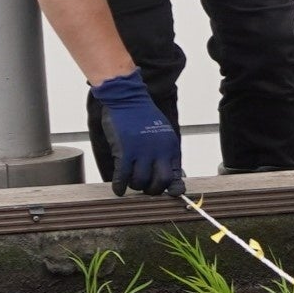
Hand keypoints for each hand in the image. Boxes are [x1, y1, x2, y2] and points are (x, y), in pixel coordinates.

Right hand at [89, 72, 184, 195]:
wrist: (128, 98)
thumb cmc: (143, 117)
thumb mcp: (163, 134)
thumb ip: (165, 153)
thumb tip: (169, 176)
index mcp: (171, 147)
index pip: (175, 175)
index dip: (172, 188)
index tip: (168, 193)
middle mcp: (159, 151)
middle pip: (160, 182)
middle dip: (152, 190)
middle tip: (145, 187)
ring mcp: (142, 152)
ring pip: (140, 181)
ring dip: (135, 186)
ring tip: (131, 181)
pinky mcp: (125, 151)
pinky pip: (123, 176)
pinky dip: (120, 186)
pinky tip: (118, 189)